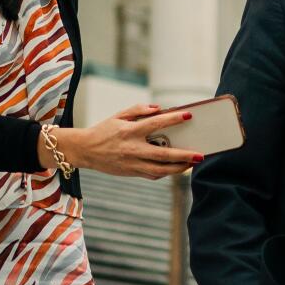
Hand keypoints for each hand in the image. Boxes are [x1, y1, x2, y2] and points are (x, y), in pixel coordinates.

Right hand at [66, 103, 204, 179]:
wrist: (84, 150)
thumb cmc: (104, 130)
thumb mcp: (119, 115)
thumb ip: (139, 109)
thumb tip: (158, 108)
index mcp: (130, 131)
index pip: (156, 123)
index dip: (173, 119)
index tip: (189, 115)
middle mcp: (132, 149)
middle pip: (163, 154)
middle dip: (184, 155)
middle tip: (200, 154)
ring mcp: (132, 163)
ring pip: (160, 170)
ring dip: (179, 168)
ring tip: (192, 163)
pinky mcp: (131, 173)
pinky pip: (152, 175)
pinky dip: (166, 172)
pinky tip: (175, 168)